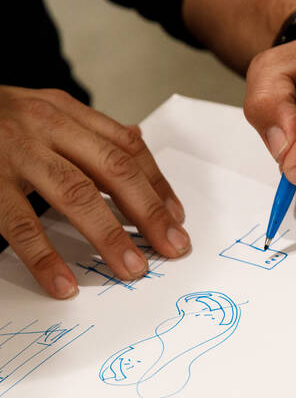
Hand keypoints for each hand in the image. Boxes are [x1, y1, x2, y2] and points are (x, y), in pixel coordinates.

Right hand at [0, 86, 189, 298]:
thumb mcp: (46, 116)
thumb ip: (89, 134)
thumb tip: (138, 144)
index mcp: (66, 112)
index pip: (127, 148)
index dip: (158, 185)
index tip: (178, 219)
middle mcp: (45, 125)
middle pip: (113, 170)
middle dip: (149, 213)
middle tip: (173, 248)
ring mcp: (14, 152)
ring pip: (74, 194)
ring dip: (110, 236)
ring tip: (134, 270)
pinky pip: (19, 224)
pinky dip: (44, 257)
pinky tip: (64, 284)